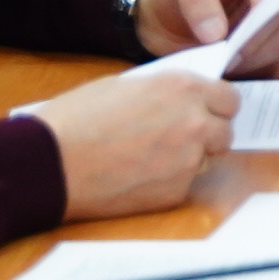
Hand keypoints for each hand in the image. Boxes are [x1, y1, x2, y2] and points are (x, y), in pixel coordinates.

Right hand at [28, 68, 237, 220]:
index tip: (203, 111)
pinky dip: (168, 182)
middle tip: (179, 136)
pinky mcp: (174, 193)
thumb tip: (177, 98)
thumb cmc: (76, 118)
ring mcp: (187, 162)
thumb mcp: (123, 86)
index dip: (216, 106)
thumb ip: (161, 91)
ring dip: (190, 158)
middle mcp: (194, 123)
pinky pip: (184, 185)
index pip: (229, 98)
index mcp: (183, 89)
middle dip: (207, 133)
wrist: (49, 163)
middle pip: (225, 131)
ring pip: (207, 160)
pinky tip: (138, 177)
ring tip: (152, 157)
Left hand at [129, 0, 278, 78]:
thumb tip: (216, 34)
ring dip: (250, 69)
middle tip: (217, 64)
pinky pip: (277, 74)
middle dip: (252, 53)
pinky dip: (252, 80)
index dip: (256, 26)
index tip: (225, 48)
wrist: (167, 16)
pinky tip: (226, 76)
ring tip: (216, 67)